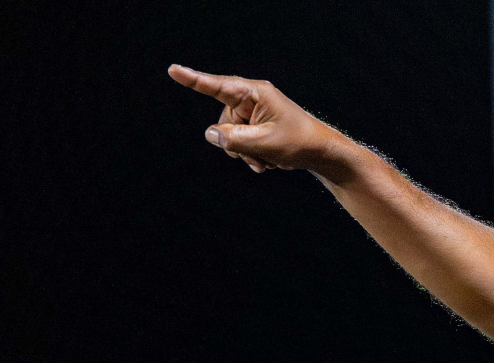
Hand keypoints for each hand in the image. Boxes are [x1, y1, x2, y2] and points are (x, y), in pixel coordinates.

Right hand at [167, 65, 348, 177]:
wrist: (321, 153)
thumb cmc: (299, 142)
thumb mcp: (264, 143)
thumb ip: (234, 139)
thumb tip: (209, 134)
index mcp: (255, 94)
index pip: (218, 86)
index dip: (193, 80)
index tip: (173, 70)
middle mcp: (252, 100)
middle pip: (224, 122)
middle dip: (237, 144)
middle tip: (261, 155)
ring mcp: (253, 113)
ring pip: (231, 136)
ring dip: (246, 153)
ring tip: (267, 160)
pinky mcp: (256, 126)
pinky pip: (240, 143)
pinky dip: (251, 155)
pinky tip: (268, 161)